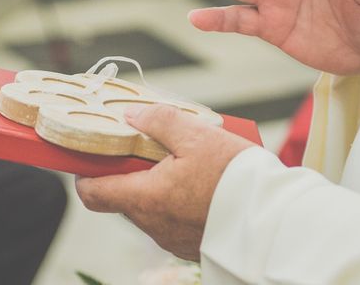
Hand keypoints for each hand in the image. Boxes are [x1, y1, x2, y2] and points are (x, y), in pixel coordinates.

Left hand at [76, 105, 253, 260]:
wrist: (274, 219)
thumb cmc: (235, 177)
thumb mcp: (196, 135)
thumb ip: (158, 121)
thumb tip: (131, 115)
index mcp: (145, 198)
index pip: (92, 192)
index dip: (86, 171)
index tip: (94, 153)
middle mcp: (153, 224)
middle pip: (123, 196)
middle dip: (133, 171)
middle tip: (155, 147)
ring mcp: (172, 238)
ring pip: (150, 207)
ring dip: (158, 185)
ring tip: (186, 162)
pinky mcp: (191, 244)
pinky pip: (172, 219)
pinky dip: (177, 200)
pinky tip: (201, 183)